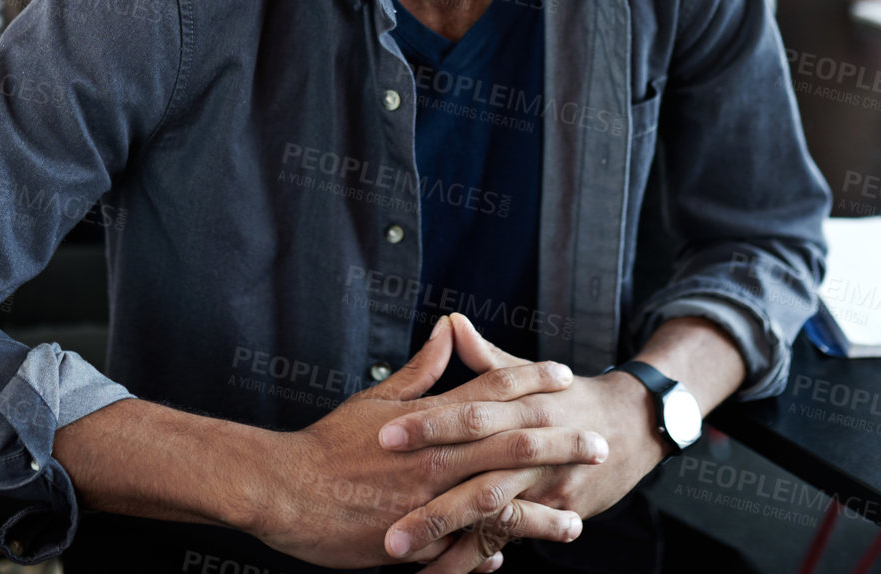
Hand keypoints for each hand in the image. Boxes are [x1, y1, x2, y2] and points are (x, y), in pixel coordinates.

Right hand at [257, 317, 601, 571]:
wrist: (281, 490)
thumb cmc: (326, 444)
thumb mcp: (376, 399)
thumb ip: (420, 370)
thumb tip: (449, 329)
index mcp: (429, 419)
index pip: (491, 390)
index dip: (532, 380)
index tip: (565, 375)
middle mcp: (436, 457)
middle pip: (512, 444)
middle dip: (560, 444)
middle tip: (599, 444)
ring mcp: (428, 500)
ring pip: (498, 505)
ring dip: (541, 514)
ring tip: (577, 521)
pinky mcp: (413, 541)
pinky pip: (461, 549)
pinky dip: (487, 552)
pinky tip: (509, 559)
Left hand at [375, 315, 664, 563]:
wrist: (634, 423)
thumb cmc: (568, 398)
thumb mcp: (528, 374)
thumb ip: (484, 356)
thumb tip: (450, 321)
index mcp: (520, 405)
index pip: (470, 412)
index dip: (429, 423)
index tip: (385, 435)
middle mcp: (533, 444)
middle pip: (478, 469)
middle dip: (431, 497)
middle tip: (385, 520)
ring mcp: (547, 482)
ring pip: (494, 511)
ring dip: (448, 534)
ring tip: (400, 550)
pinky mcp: (560, 511)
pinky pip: (514, 536)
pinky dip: (480, 554)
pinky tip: (441, 568)